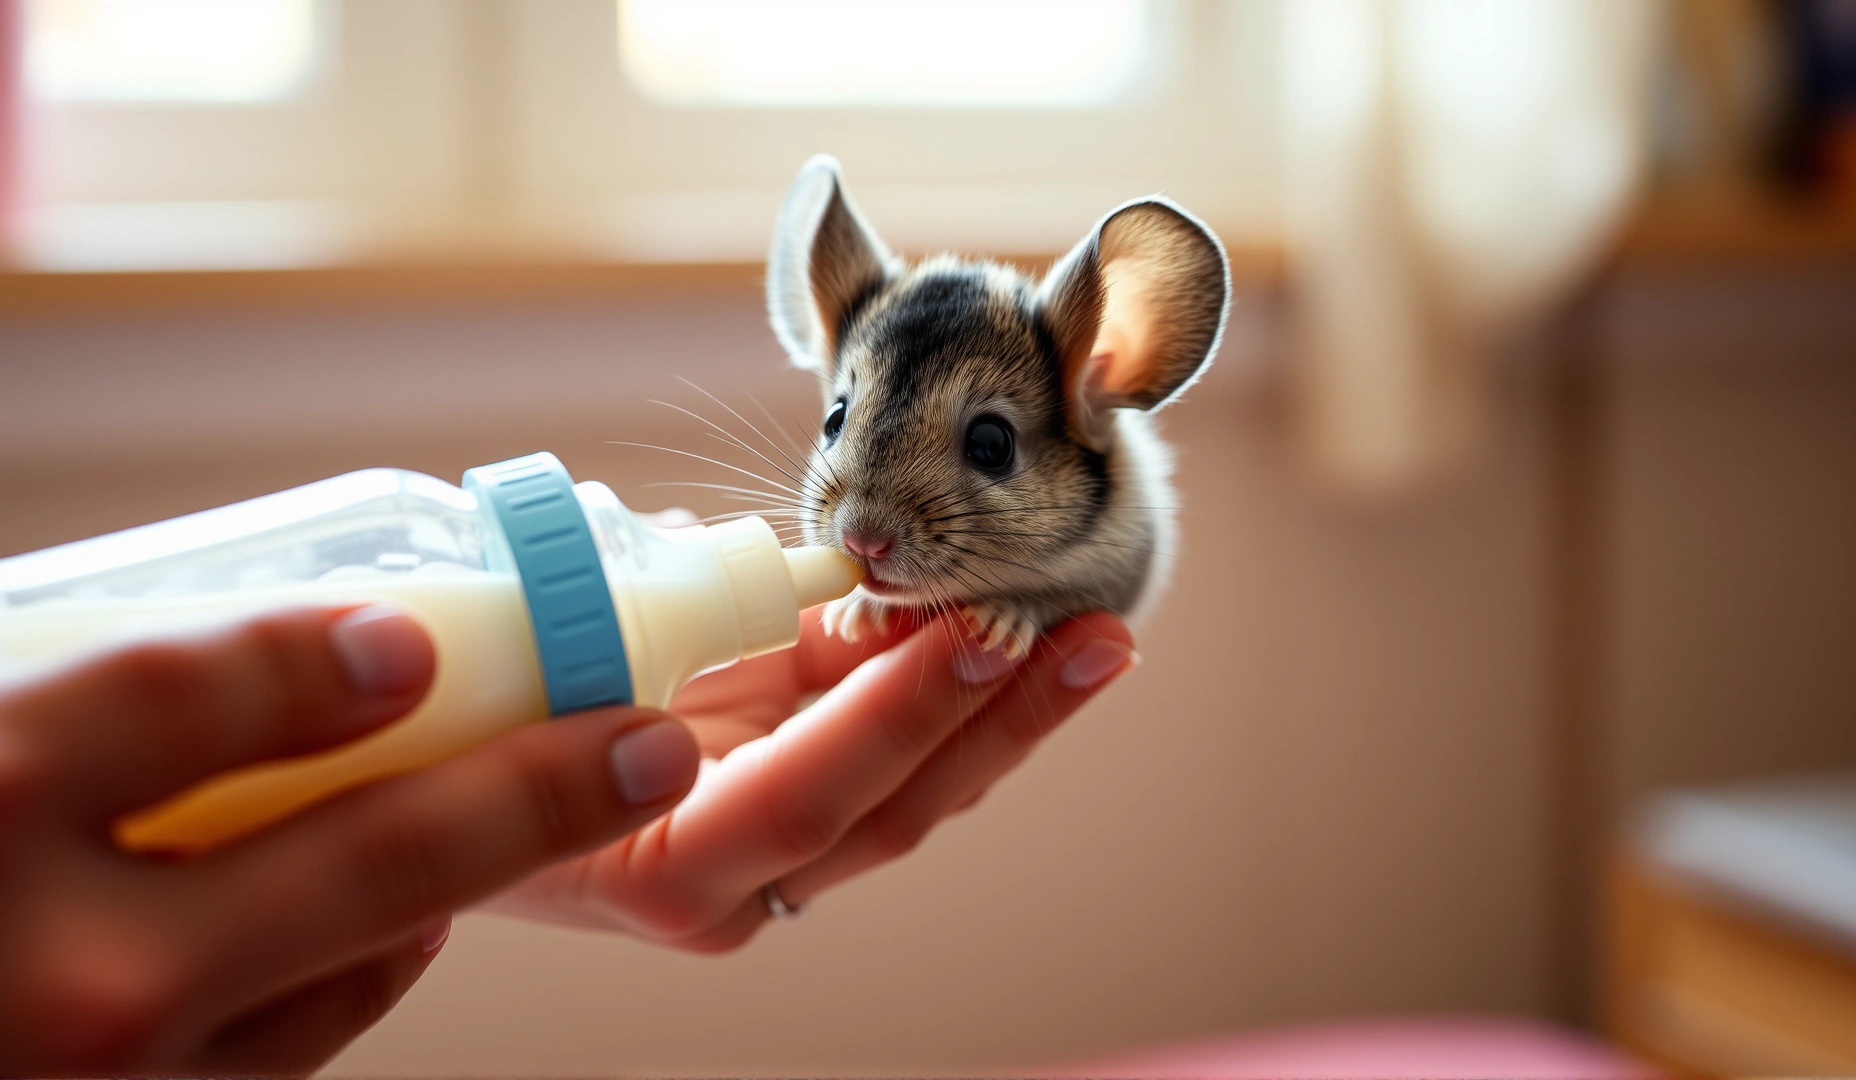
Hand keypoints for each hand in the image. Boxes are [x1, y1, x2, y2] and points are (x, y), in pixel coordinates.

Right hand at [0, 606, 699, 1074]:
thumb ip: (70, 691)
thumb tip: (275, 651)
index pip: (181, 703)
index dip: (317, 655)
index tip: (420, 627)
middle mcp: (46, 975)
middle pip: (353, 864)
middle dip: (531, 792)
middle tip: (648, 739)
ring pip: (345, 978)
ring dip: (447, 891)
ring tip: (525, 807)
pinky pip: (282, 1057)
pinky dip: (343, 978)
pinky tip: (367, 925)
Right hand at [487, 609, 1137, 950]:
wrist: (462, 790)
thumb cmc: (484, 730)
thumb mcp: (557, 670)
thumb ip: (651, 632)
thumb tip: (783, 569)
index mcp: (665, 865)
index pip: (808, 799)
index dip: (893, 719)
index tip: (975, 637)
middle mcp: (740, 883)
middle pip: (899, 809)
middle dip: (1002, 718)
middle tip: (1095, 637)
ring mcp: (777, 853)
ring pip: (919, 790)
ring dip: (1010, 711)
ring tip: (1096, 639)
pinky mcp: (801, 801)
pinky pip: (898, 757)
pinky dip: (959, 696)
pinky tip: (1029, 642)